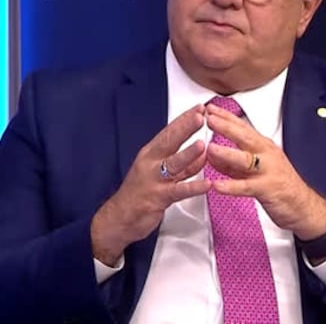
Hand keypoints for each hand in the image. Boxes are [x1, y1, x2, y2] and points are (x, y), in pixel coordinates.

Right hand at [91, 104, 209, 264]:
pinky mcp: (158, 198)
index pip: (169, 132)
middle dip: (186, 127)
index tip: (199, 107)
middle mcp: (151, 163)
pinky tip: (206, 184)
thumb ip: (184, 164)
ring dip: (188, 154)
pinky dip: (193, 187)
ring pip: (173, 164)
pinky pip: (178, 191)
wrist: (118, 218)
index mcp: (151, 153)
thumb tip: (204, 153)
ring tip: (203, 145)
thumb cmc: (140, 193)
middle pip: (170, 141)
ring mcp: (154, 180)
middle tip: (201, 115)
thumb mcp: (161, 173)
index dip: (184, 119)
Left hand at [204, 103, 325, 240]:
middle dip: (226, 126)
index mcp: (263, 146)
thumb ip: (232, 162)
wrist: (302, 205)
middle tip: (209, 118)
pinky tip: (217, 185)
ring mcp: (267, 171)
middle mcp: (266, 155)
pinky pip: (247, 187)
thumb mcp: (255, 169)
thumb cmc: (279, 184)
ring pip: (245, 160)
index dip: (226, 117)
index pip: (243, 127)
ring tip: (210, 148)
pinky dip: (231, 186)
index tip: (211, 108)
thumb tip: (210, 154)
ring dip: (227, 153)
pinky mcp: (267, 189)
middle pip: (245, 137)